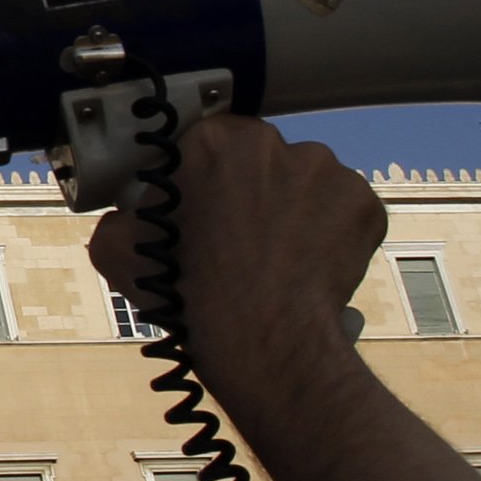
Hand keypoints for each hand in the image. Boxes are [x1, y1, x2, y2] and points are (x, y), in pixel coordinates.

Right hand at [86, 115, 383, 405]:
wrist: (263, 339)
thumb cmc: (193, 294)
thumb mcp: (116, 251)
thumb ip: (120, 218)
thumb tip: (127, 219)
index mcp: (211, 140)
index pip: (208, 143)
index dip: (202, 178)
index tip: (201, 208)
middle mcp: (273, 143)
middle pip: (261, 159)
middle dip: (252, 190)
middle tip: (239, 237)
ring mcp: (327, 171)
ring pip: (306, 182)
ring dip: (294, 209)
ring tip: (277, 257)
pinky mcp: (363, 204)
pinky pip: (344, 211)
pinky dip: (332, 234)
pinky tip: (308, 265)